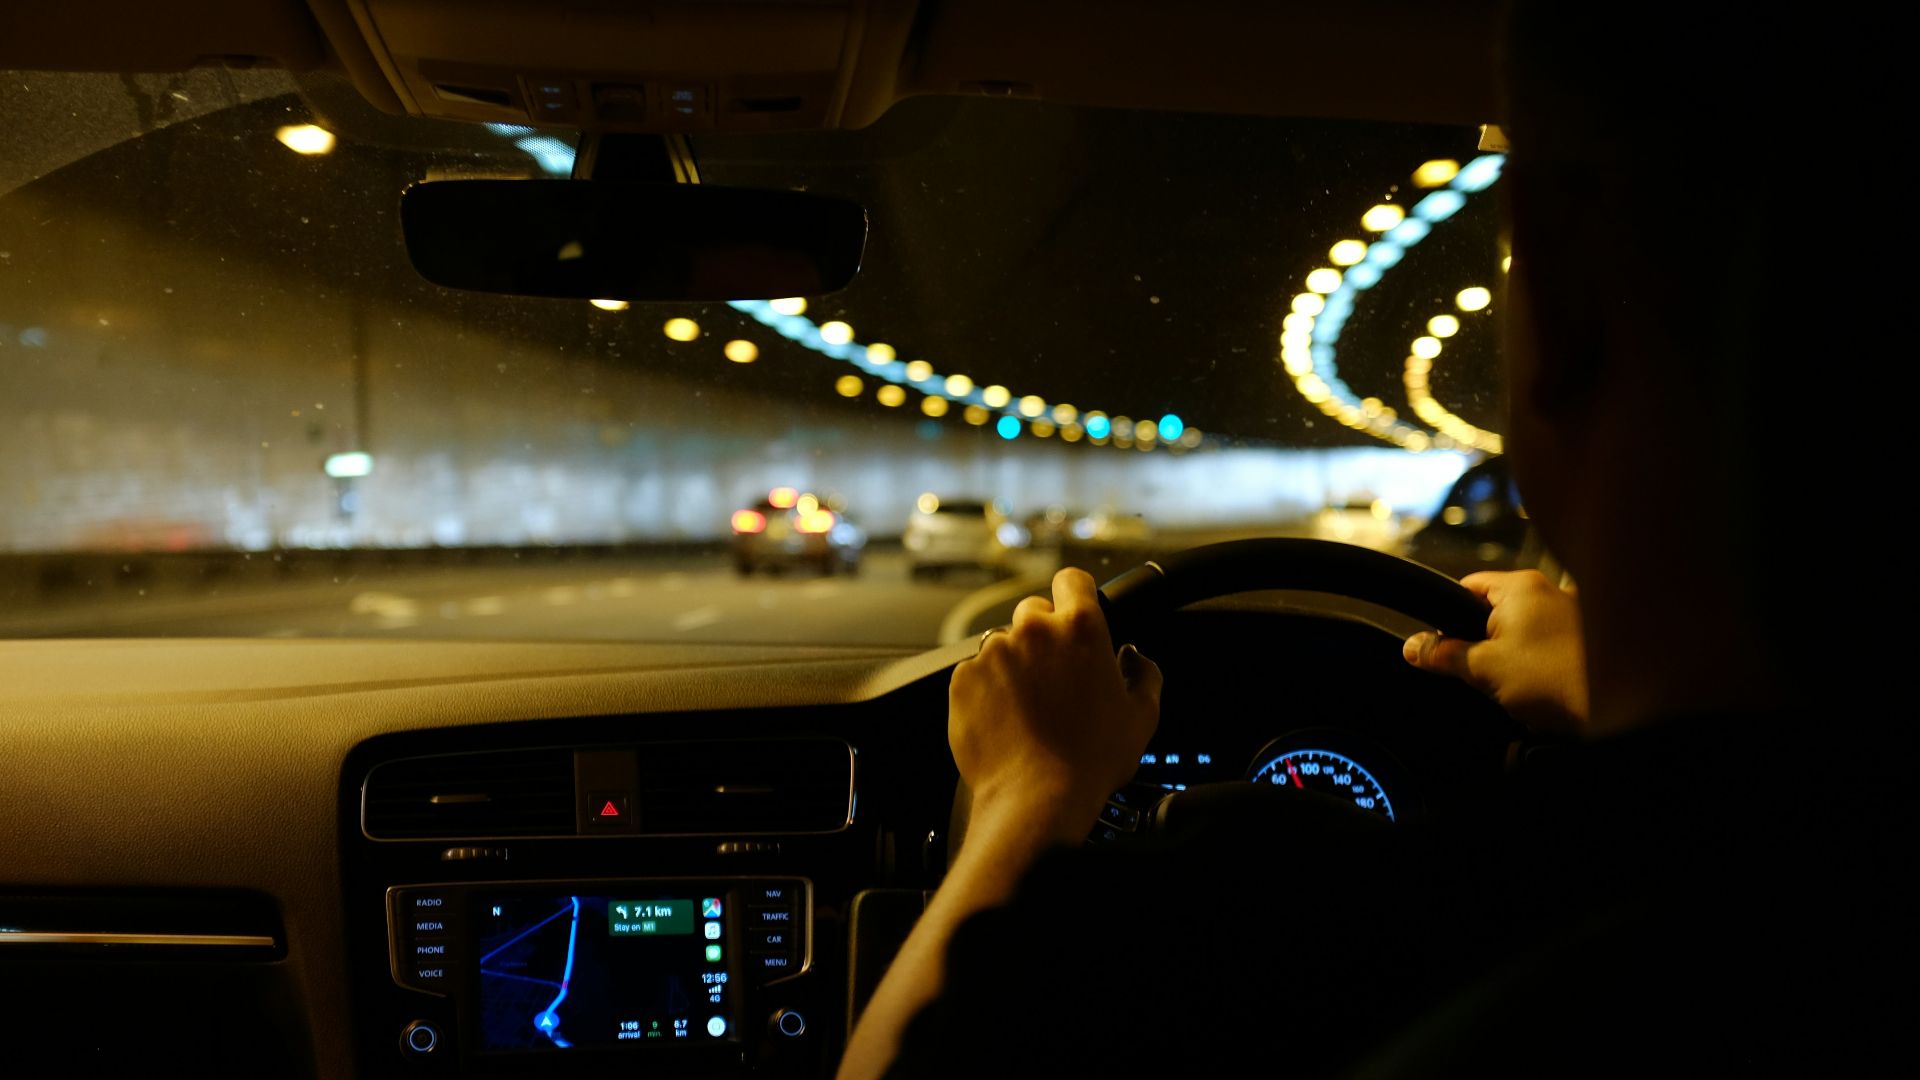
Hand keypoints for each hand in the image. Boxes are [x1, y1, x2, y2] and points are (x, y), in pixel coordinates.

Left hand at [949, 567, 1162, 840]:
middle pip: (1033, 611)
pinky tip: (1006, 720)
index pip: (1071, 579)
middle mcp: (1032, 631)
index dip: (1074, 594)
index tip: (1074, 609)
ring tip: (1029, 708)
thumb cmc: (1090, 761)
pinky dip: (987, 689)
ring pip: (1003, 644)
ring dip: (1014, 664)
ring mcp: (992, 653)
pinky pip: (976, 673)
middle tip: (1055, 677)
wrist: (1035, 800)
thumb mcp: (1141, 716)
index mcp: (1080, 628)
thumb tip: (1135, 658)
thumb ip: (1144, 673)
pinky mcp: (963, 679)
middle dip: (1043, 635)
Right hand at [1403, 569, 1588, 735]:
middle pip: (1495, 611)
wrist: (1611, 711)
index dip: (1449, 617)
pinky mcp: (1588, 639)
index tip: (1446, 645)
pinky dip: (1540, 663)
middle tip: (1484, 672)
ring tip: (1518, 683)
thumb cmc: (1553, 680)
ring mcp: (1573, 613)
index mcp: (1521, 586)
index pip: (1468, 587)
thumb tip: (1413, 646)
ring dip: (1513, 655)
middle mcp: (1550, 590)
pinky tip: (1543, 686)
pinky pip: (1548, 645)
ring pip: (1522, 631)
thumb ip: (1444, 654)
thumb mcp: (1484, 669)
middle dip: (1484, 642)